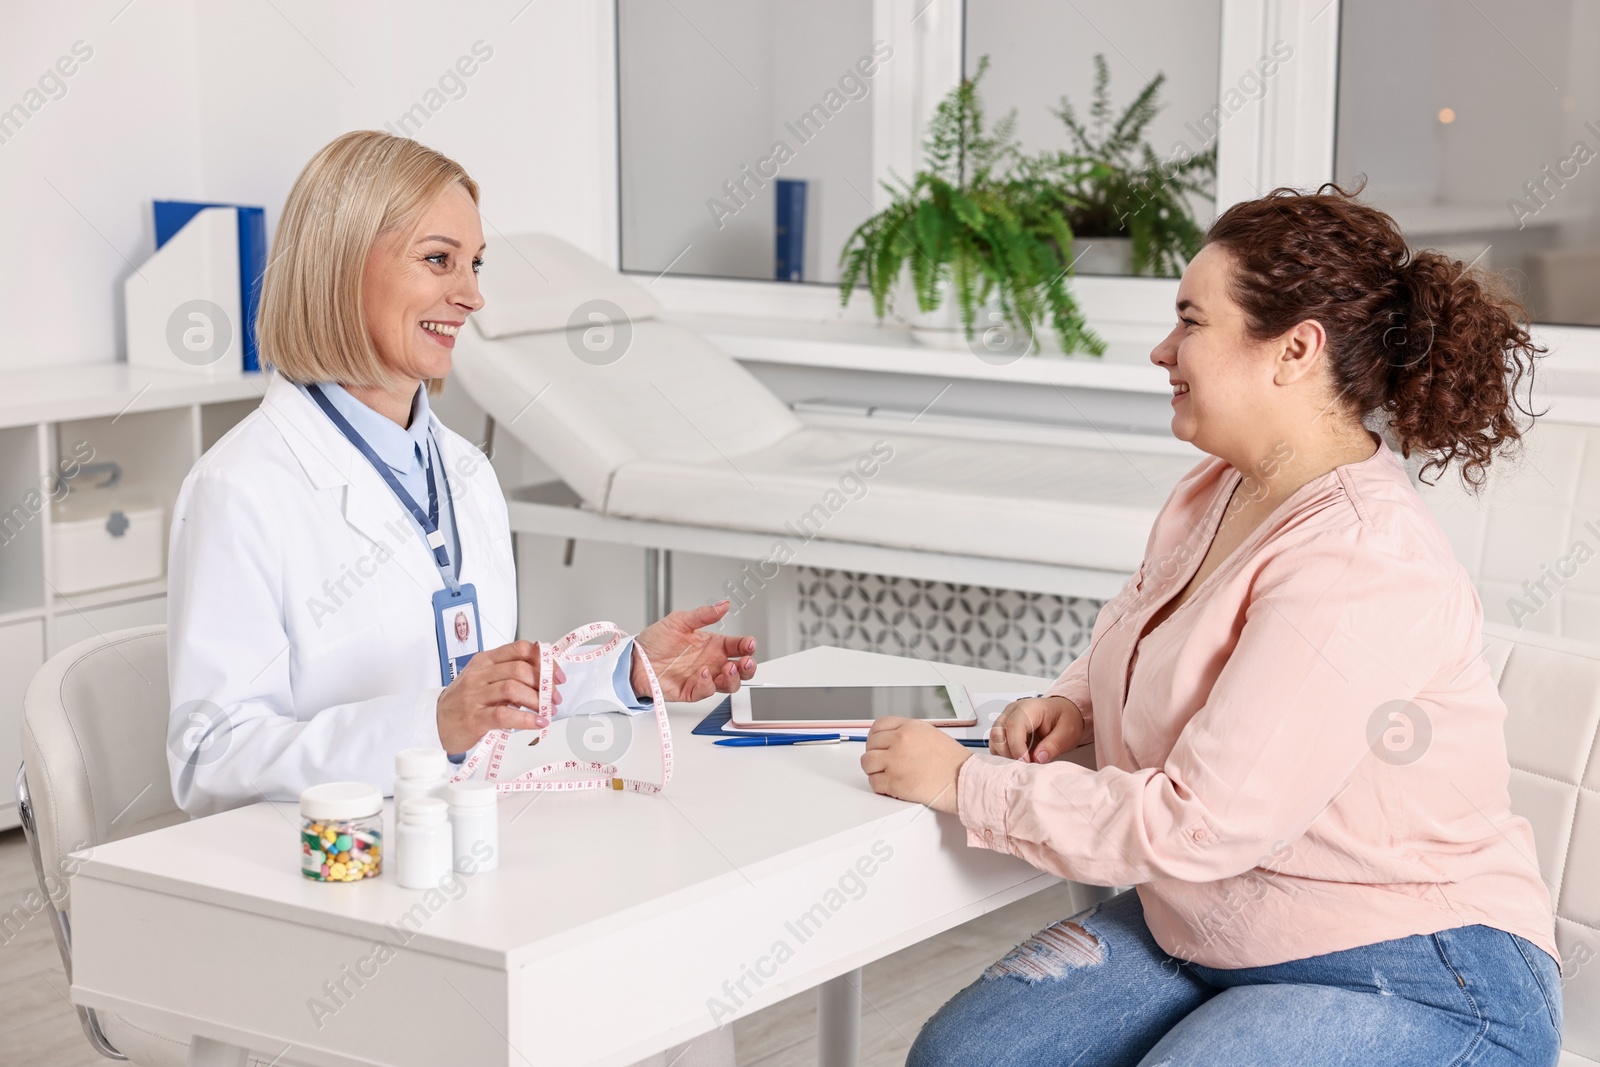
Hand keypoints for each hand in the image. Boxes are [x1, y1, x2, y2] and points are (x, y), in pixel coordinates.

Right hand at [436, 641, 565, 753]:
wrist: (435, 723)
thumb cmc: (464, 702)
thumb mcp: (484, 680)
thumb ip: (509, 675)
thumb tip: (545, 678)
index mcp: (485, 660)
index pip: (520, 649)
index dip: (544, 661)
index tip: (557, 675)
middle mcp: (480, 674)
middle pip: (520, 669)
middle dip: (545, 684)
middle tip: (554, 697)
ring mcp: (475, 695)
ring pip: (514, 689)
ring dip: (538, 700)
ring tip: (548, 710)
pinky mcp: (475, 717)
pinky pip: (505, 714)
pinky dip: (526, 719)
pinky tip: (538, 723)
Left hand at [633, 601, 757, 702]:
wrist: (634, 658)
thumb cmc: (656, 640)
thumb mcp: (679, 621)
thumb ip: (703, 614)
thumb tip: (723, 604)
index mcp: (713, 645)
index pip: (738, 646)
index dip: (747, 646)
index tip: (749, 643)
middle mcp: (711, 663)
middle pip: (741, 670)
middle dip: (748, 667)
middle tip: (746, 661)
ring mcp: (702, 678)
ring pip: (729, 684)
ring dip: (734, 678)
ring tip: (728, 668)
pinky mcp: (690, 691)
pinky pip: (706, 692)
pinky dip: (708, 685)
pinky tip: (703, 673)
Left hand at [860, 718, 971, 813]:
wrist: (964, 780)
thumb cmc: (954, 762)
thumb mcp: (931, 735)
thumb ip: (910, 735)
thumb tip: (893, 740)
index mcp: (910, 727)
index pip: (879, 726)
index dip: (874, 737)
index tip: (876, 744)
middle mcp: (900, 741)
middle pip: (871, 745)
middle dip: (876, 755)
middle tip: (883, 763)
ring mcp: (895, 761)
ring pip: (867, 763)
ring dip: (874, 770)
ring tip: (886, 775)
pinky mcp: (894, 781)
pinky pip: (874, 782)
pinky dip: (880, 786)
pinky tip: (890, 786)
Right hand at [991, 696, 1083, 762]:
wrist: (1062, 713)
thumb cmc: (1064, 718)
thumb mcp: (1068, 731)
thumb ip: (1054, 744)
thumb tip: (1038, 758)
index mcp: (1029, 708)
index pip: (1013, 726)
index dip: (1017, 747)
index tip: (1026, 762)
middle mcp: (1012, 712)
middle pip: (997, 734)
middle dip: (1009, 755)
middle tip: (1026, 766)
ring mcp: (1005, 720)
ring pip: (994, 741)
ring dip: (1006, 756)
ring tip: (1025, 762)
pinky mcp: (1003, 730)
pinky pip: (996, 746)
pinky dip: (1005, 756)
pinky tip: (1021, 758)